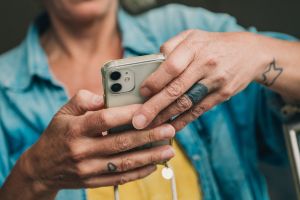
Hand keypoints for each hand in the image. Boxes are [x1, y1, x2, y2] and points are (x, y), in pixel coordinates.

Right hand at [17, 90, 174, 195]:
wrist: (41, 168)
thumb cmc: (57, 135)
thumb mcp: (63, 112)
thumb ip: (83, 100)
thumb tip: (105, 96)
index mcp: (76, 129)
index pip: (105, 119)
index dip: (128, 114)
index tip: (149, 108)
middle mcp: (82, 150)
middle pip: (120, 142)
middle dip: (148, 136)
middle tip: (169, 130)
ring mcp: (88, 168)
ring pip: (124, 163)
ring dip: (149, 157)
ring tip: (168, 150)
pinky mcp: (93, 181)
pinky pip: (119, 178)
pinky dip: (138, 173)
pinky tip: (153, 165)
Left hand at [132, 30, 268, 130]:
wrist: (250, 52)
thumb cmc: (213, 44)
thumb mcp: (192, 35)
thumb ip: (170, 47)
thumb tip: (151, 66)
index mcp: (194, 46)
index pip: (171, 66)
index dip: (155, 81)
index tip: (142, 93)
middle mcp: (205, 64)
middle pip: (176, 89)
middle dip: (154, 107)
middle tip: (138, 121)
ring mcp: (216, 81)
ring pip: (187, 103)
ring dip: (167, 117)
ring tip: (150, 127)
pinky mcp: (222, 95)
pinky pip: (199, 110)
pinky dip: (184, 121)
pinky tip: (171, 128)